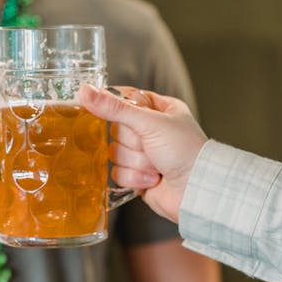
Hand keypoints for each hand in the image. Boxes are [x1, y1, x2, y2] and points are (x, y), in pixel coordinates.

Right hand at [78, 84, 207, 222]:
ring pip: (115, 153)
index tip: (115, 112)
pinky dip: (136, 177)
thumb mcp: (149, 122)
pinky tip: (153, 179)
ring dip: (136, 162)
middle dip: (133, 142)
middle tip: (151, 145)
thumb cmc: (185, 150)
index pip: (124, 100)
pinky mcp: (137, 175)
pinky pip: (119, 173)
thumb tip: (85, 91)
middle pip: (116, 130)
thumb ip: (115, 108)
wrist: (197, 189)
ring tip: (157, 164)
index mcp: (158, 110)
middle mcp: (150, 130)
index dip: (118, 108)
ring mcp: (143, 154)